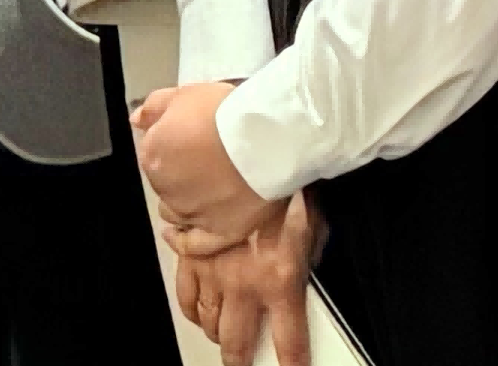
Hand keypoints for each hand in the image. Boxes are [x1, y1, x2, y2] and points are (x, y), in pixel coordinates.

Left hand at [132, 81, 279, 252]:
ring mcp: (192, 214)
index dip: (172, 147)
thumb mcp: (182, 94)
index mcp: (153, 156)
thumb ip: (153, 108)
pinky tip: (178, 236)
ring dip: (182, 203)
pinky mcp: (220, 232)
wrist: (264, 137)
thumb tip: (135, 120)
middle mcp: (166, 189)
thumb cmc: (224, 112)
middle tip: (204, 163)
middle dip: (178, 175)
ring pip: (176, 213)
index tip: (190, 141)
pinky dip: (183, 241)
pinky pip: (193, 245)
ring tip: (201, 193)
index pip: (153, 155)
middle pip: (165, 184)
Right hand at [171, 192, 318, 362]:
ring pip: (206, 319)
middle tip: (241, 360)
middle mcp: (241, 283)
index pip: (289, 341)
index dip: (291, 363)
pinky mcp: (190, 252)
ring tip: (220, 333)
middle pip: (235, 341)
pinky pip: (184, 292)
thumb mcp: (313, 224)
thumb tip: (307, 264)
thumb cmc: (283, 183)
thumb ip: (308, 254)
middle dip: (238, 357)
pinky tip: (195, 305)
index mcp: (278, 281)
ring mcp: (212, 269)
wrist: (245, 152)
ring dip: (214, 331)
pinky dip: (189, 304)